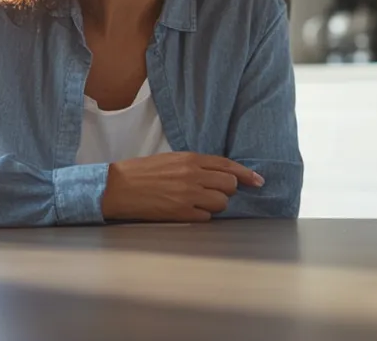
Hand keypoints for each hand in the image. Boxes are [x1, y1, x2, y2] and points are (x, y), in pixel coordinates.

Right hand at [101, 152, 263, 222]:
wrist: (117, 187)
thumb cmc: (144, 172)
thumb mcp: (172, 159)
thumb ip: (197, 165)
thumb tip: (221, 174)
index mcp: (191, 159)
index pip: (228, 166)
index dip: (247, 174)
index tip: (259, 181)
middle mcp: (193, 175)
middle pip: (230, 185)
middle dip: (227, 191)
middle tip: (215, 193)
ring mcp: (187, 195)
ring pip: (221, 203)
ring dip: (215, 205)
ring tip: (198, 203)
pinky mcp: (180, 213)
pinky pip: (206, 218)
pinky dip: (202, 216)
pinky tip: (189, 212)